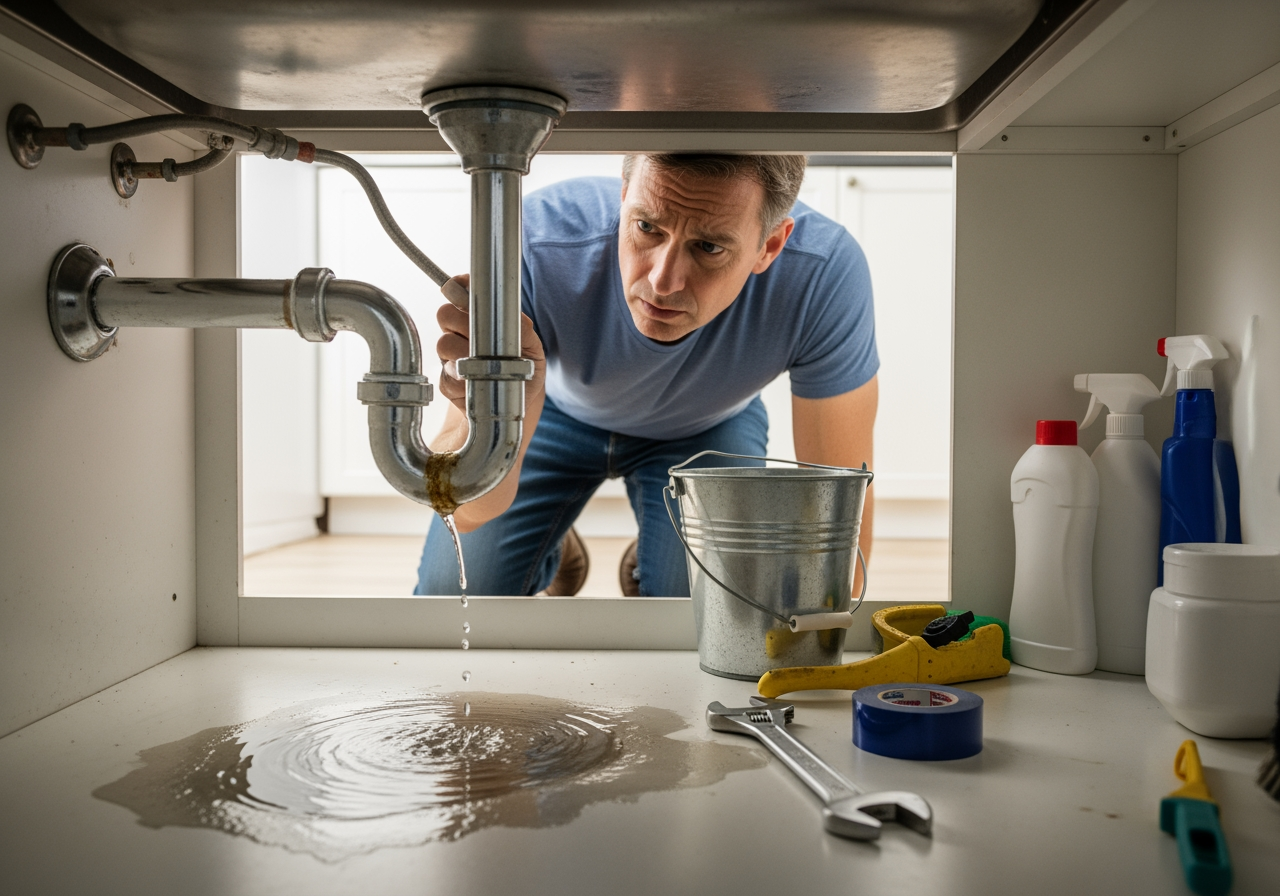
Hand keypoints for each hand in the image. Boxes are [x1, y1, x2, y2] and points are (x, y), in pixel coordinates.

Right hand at [435, 274, 546, 414]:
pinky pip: (447, 375)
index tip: (461, 290)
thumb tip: (509, 312)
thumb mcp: (531, 345)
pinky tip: (477, 382)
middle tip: (481, 337)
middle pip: (445, 314)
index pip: (458, 290)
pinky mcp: (447, 381)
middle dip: (462, 322)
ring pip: (444, 344)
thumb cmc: (524, 368)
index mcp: (477, 318)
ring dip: (464, 353)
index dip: (458, 287)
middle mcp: (459, 333)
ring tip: (484, 364)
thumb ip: (521, 326)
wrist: (517, 402)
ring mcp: (450, 356)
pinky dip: (464, 379)